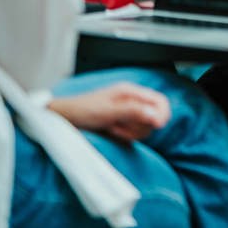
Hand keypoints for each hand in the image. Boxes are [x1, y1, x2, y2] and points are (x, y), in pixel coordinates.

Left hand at [48, 82, 170, 140]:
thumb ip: (133, 112)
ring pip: (145, 127)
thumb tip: (156, 116)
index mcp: (131, 92)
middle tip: (123, 128)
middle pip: (154, 116)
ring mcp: (127, 113)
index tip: (156, 125)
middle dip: (141, 125)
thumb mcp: (108, 112)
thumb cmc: (83, 111)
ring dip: (132, 132)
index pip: (160, 101)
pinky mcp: (123, 124)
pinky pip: (135, 133)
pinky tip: (112, 132)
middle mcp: (132, 101)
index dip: (162, 114)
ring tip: (113, 130)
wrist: (64, 120)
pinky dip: (126, 136)